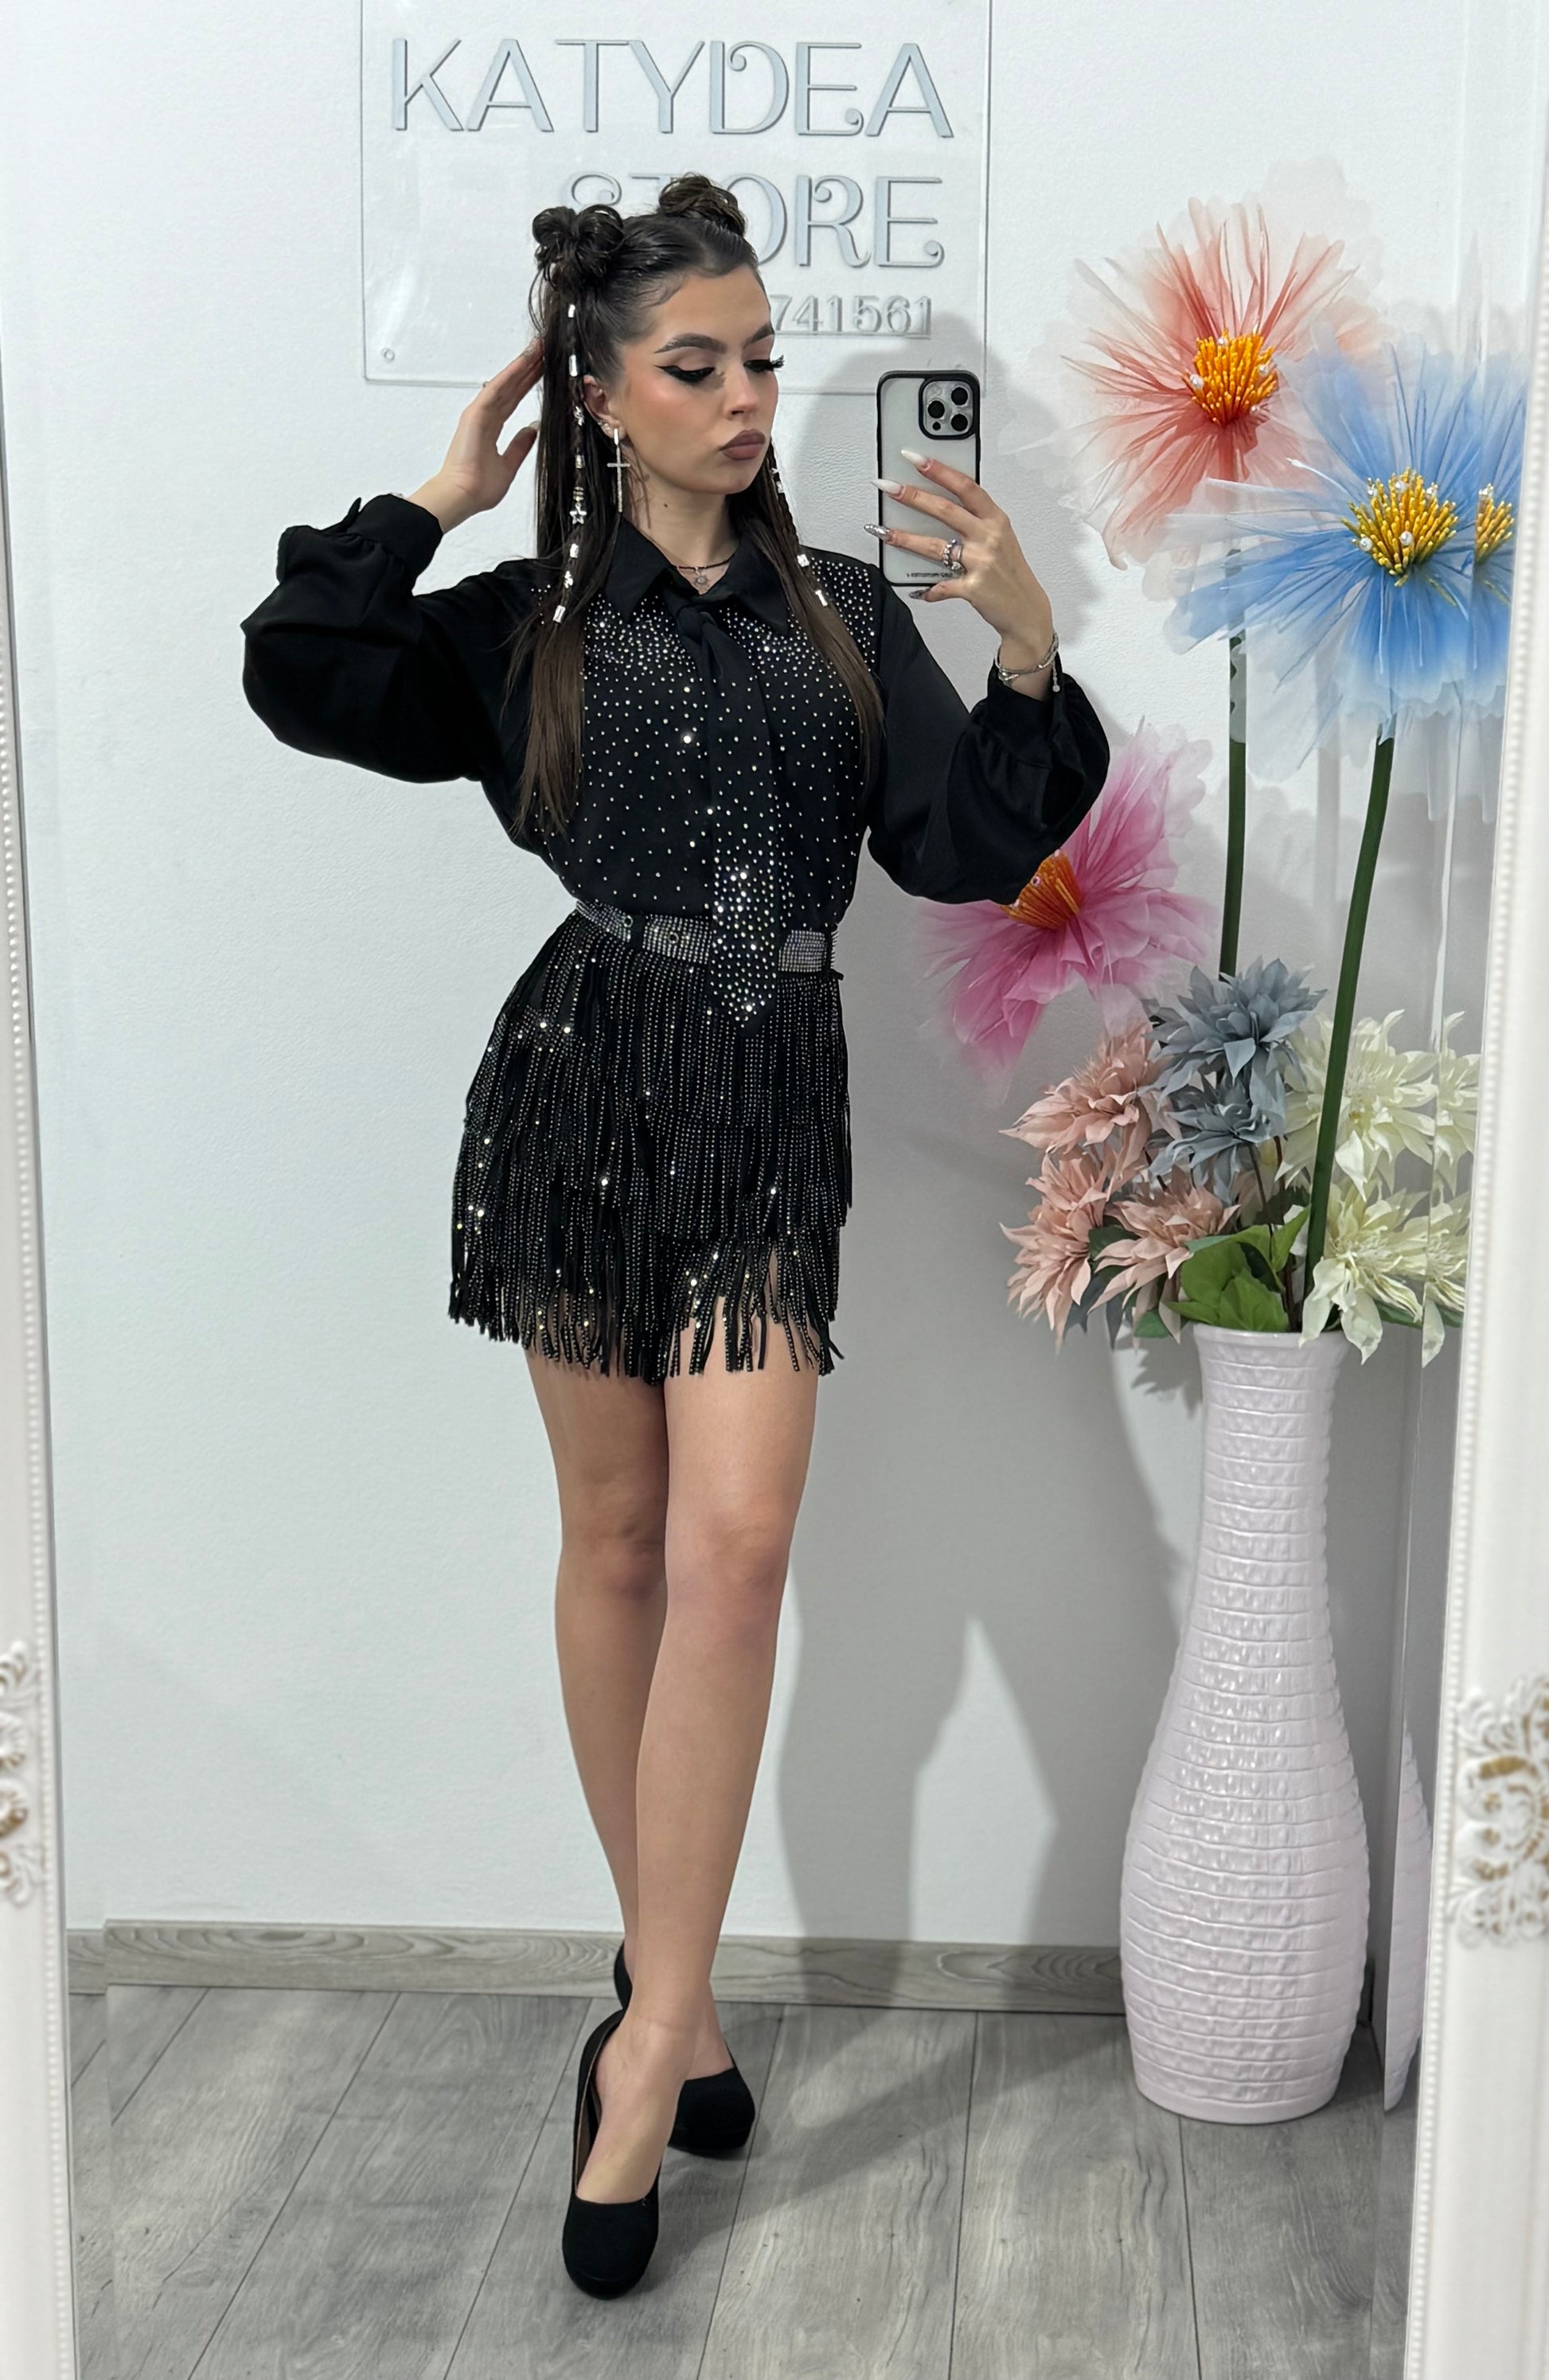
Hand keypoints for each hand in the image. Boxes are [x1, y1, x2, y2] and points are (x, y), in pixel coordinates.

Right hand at [408, 336, 544, 532]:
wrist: (462, 496)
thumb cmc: (477, 488)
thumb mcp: (508, 465)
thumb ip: (520, 446)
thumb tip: (532, 430)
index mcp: (490, 428)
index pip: (513, 399)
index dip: (528, 383)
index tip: (543, 370)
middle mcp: (484, 417)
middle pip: (510, 387)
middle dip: (527, 368)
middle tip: (544, 350)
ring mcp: (479, 413)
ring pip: (504, 383)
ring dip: (521, 365)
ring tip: (538, 348)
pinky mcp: (476, 414)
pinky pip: (496, 389)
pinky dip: (510, 374)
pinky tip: (524, 362)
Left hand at [873, 451, 1054, 656]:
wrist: (1026, 609)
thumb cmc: (1010, 572)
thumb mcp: (1000, 538)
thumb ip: (975, 521)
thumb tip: (939, 506)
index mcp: (995, 520)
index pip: (966, 487)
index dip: (940, 471)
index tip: (916, 459)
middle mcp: (989, 537)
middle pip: (946, 511)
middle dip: (914, 497)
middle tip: (889, 488)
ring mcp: (981, 563)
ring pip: (936, 547)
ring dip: (906, 539)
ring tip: (883, 532)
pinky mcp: (973, 589)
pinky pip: (942, 586)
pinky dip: (929, 589)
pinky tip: (917, 590)